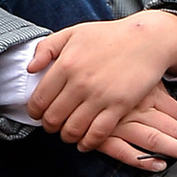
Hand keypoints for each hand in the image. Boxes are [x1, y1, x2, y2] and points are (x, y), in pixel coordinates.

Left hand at [26, 12, 176, 158]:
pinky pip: (97, 134)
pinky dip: (88, 143)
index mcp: (65, 64)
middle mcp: (80, 82)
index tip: (39, 114)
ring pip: (73, 130)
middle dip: (50, 126)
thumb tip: (29, 69)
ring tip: (69, 133)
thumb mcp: (73, 32)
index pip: (39, 100)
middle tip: (54, 125)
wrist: (146, 39)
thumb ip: (46, 48)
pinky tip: (85, 142)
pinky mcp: (119, 106)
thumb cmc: (109, 36)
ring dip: (67, 136)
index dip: (34, 112)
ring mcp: (100, 96)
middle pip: (53, 119)